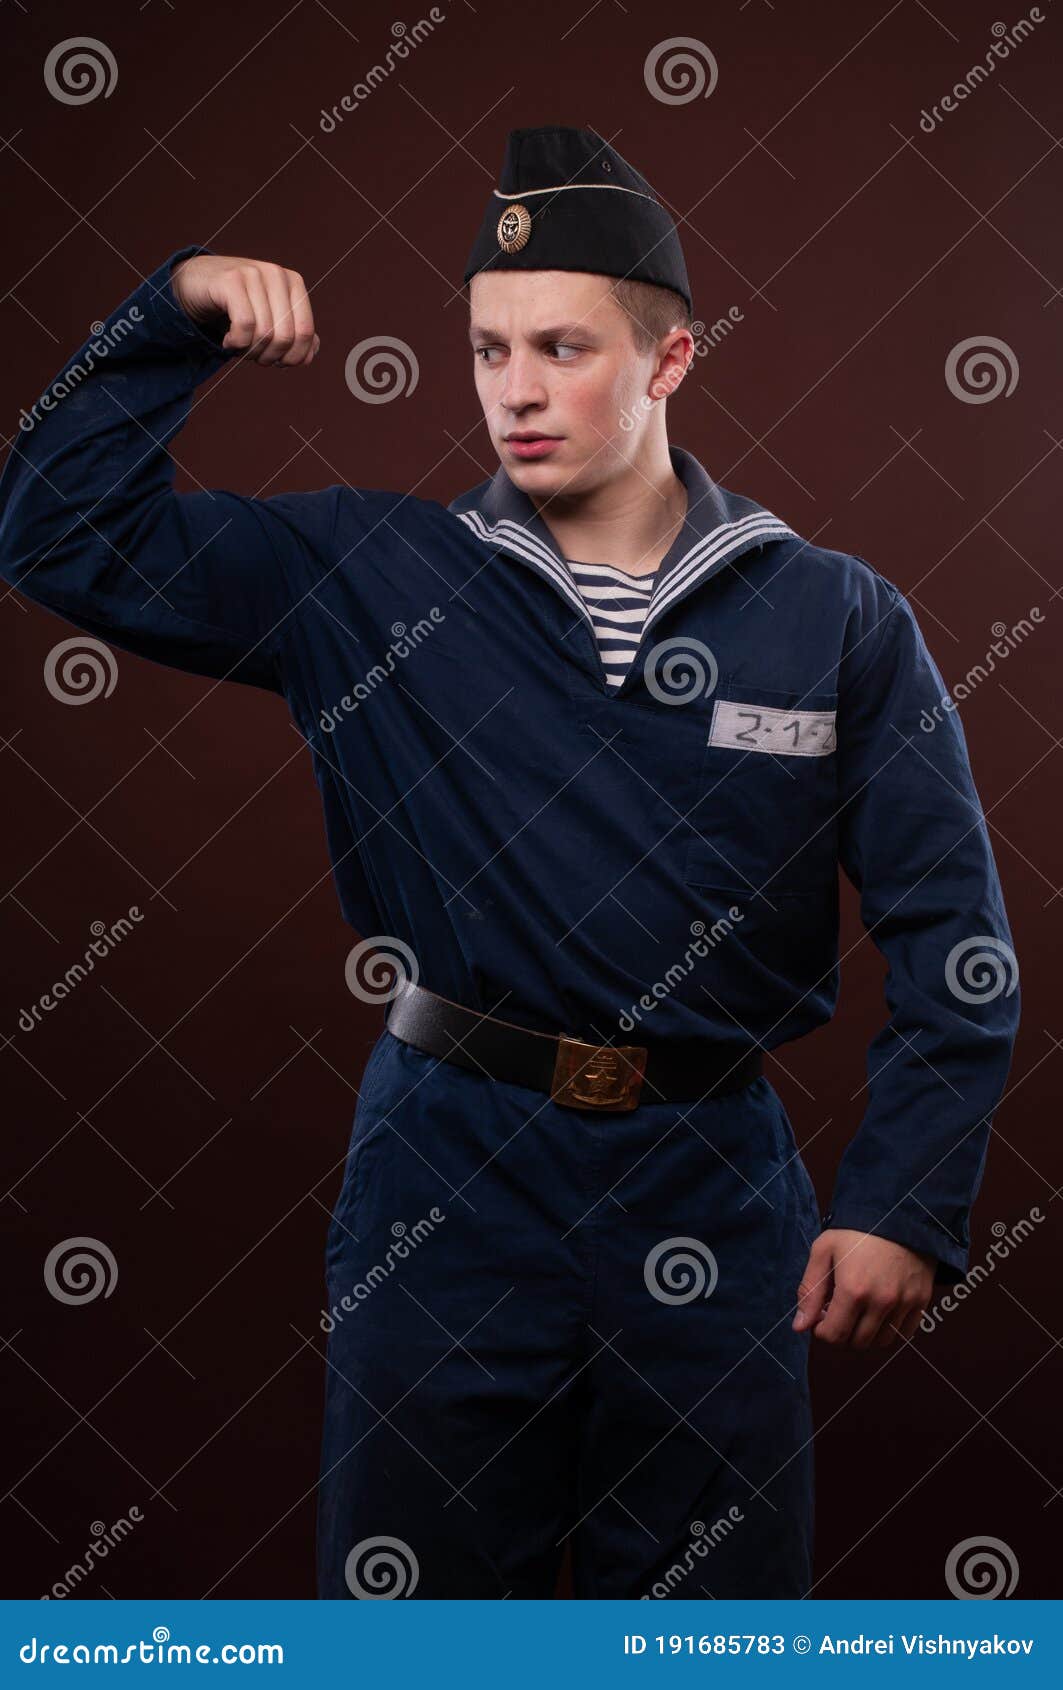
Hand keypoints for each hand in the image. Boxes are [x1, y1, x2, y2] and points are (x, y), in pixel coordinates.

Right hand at [170, 254, 318, 366]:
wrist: (195, 284)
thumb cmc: (235, 307)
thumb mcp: (269, 321)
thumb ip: (294, 337)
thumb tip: (309, 357)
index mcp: (293, 282)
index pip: (305, 332)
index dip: (292, 358)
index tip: (276, 362)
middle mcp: (276, 274)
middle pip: (285, 336)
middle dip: (270, 357)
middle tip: (254, 357)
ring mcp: (253, 273)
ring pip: (265, 333)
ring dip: (250, 352)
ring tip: (239, 348)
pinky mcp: (231, 280)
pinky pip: (244, 325)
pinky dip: (236, 343)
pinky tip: (228, 341)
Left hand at [792, 1228, 934, 1348]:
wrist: (897, 1212)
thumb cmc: (856, 1231)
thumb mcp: (823, 1251)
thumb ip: (809, 1291)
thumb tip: (799, 1327)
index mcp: (853, 1290)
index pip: (833, 1335)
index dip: (821, 1331)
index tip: (821, 1318)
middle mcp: (881, 1302)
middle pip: (857, 1342)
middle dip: (842, 1333)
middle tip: (838, 1313)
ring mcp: (904, 1303)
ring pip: (881, 1342)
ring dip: (865, 1334)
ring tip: (858, 1312)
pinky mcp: (921, 1301)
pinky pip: (904, 1333)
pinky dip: (889, 1330)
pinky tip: (879, 1312)